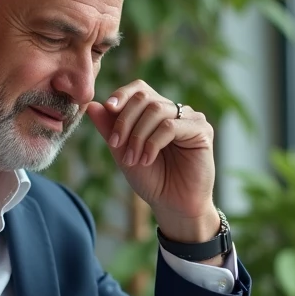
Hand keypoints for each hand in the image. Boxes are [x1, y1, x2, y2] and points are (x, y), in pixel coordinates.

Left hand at [85, 81, 218, 242]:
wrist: (172, 206)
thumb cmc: (152, 180)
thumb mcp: (123, 152)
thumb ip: (109, 129)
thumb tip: (92, 104)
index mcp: (157, 112)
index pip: (139, 89)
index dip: (121, 95)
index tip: (108, 108)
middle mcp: (175, 112)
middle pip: (144, 98)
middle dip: (125, 120)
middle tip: (116, 145)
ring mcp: (190, 119)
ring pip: (156, 110)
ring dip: (138, 136)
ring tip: (133, 159)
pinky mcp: (202, 130)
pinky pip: (171, 126)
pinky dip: (153, 143)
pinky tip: (147, 160)